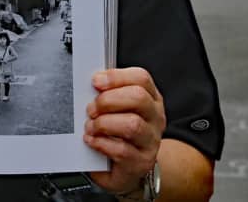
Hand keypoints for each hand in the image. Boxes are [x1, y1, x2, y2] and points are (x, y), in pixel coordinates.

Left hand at [84, 68, 165, 195]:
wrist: (128, 170)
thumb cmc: (119, 135)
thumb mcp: (117, 110)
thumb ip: (108, 94)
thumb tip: (92, 85)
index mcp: (150, 98)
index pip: (141, 78)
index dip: (116, 77)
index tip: (96, 81)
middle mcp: (155, 117)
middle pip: (138, 97)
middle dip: (108, 100)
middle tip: (91, 109)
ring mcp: (151, 141)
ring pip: (132, 124)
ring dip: (104, 123)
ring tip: (91, 127)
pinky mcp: (142, 162)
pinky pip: (122, 150)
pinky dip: (101, 143)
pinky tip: (92, 141)